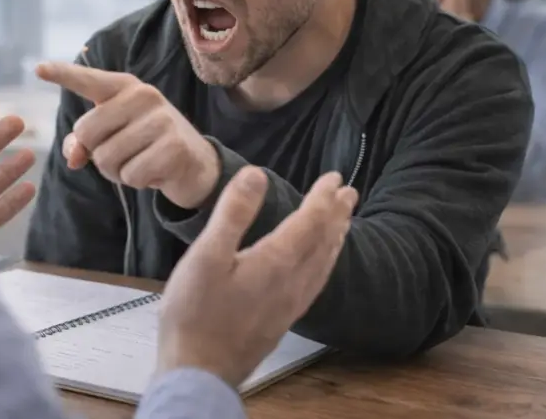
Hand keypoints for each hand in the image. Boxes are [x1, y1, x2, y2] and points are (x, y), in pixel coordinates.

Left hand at [36, 61, 219, 208]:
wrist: (196, 163)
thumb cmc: (146, 145)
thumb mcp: (114, 137)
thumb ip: (85, 142)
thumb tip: (73, 157)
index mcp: (125, 88)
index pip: (88, 80)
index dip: (62, 75)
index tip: (38, 68)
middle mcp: (143, 96)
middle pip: (86, 133)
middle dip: (97, 153)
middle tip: (123, 153)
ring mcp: (161, 120)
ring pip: (107, 158)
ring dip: (118, 172)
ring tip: (140, 162)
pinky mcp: (173, 147)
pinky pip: (130, 175)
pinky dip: (136, 182)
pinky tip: (155, 172)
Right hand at [157, 166, 357, 387]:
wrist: (199, 372)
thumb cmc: (195, 312)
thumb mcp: (206, 255)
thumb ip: (233, 213)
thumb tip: (256, 174)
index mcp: (276, 261)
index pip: (310, 221)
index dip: (323, 197)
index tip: (335, 176)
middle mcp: (292, 282)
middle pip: (324, 242)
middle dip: (337, 214)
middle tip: (349, 192)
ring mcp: (290, 304)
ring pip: (323, 264)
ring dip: (335, 238)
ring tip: (343, 222)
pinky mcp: (282, 319)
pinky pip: (316, 282)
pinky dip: (325, 263)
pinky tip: (318, 266)